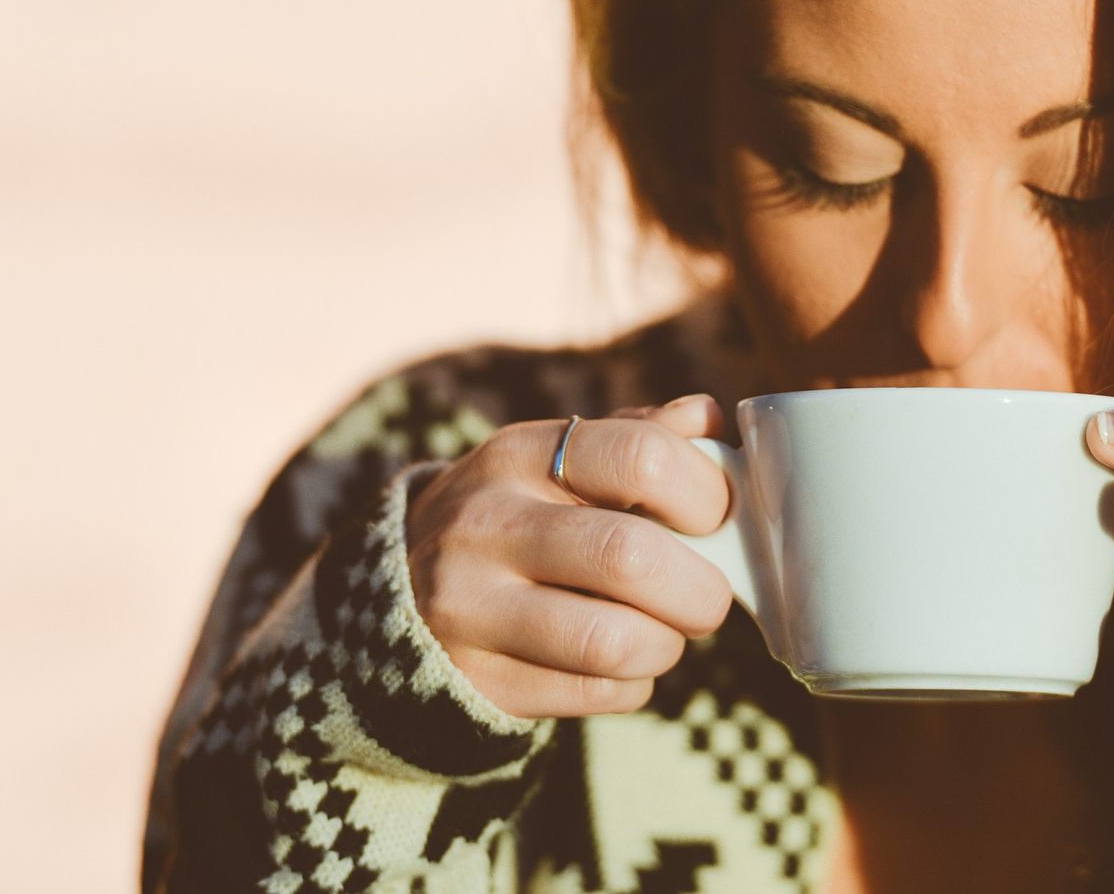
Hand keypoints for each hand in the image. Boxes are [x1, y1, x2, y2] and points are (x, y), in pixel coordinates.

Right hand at [403, 394, 734, 719]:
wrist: (399, 593)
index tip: (715, 518)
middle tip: (706, 595)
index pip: (641, 457)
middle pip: (630, 557)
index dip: (705, 493)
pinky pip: (593, 693)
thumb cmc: (518, 516)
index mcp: (520, 454)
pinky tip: (619, 663)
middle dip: (699, 588)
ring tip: (662, 631)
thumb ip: (638, 436)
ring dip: (665, 644)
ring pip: (613, 642)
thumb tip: (711, 421)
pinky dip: (631, 684)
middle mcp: (487, 524)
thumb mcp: (558, 460)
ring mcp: (471, 607)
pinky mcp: (475, 680)